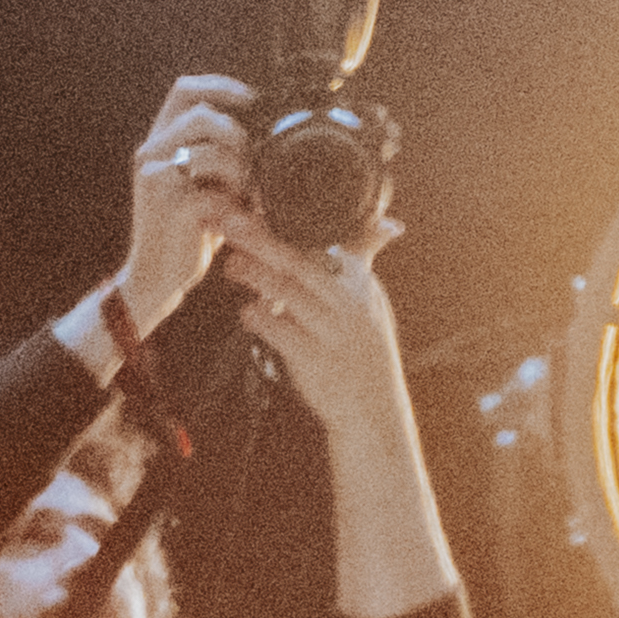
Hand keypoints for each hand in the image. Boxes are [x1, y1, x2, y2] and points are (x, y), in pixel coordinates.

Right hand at [118, 76, 252, 331]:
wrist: (155, 279)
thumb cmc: (184, 234)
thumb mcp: (199, 186)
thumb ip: (215, 157)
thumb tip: (260, 136)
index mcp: (158, 142)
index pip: (184, 90)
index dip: (220, 86)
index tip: (253, 99)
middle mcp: (151, 153)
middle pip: (200, 114)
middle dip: (236, 134)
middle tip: (253, 162)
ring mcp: (157, 179)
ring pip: (210, 152)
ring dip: (240, 172)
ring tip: (250, 197)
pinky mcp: (171, 209)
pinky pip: (215, 194)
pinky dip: (236, 207)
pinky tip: (243, 221)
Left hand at [218, 214, 412, 441]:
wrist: (374, 411)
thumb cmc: (366, 351)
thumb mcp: (373, 301)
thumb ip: (366, 260)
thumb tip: (388, 223)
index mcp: (359, 281)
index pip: (324, 241)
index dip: (289, 223)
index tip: (257, 207)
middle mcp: (348, 302)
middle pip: (300, 262)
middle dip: (263, 240)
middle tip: (231, 223)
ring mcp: (332, 332)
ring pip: (289, 293)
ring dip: (256, 275)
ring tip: (231, 265)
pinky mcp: (316, 362)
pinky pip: (283, 334)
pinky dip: (262, 320)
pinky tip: (246, 313)